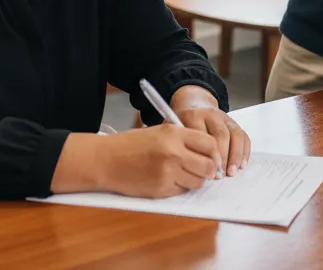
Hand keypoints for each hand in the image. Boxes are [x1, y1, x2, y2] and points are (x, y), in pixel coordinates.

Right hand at [70, 123, 221, 198]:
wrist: (107, 160)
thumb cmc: (132, 144)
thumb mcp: (160, 131)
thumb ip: (183, 139)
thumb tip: (208, 152)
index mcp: (174, 133)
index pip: (210, 144)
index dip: (215, 153)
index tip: (213, 157)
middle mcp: (174, 152)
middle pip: (209, 166)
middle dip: (210, 170)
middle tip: (205, 170)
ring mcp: (168, 172)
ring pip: (198, 182)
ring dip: (195, 180)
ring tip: (184, 174)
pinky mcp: (161, 190)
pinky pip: (182, 191)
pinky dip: (180, 187)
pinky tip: (169, 179)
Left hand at [171, 87, 250, 176]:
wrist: (193, 103)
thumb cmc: (182, 122)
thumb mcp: (174, 129)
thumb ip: (178, 144)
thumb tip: (185, 168)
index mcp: (193, 116)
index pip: (203, 136)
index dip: (206, 155)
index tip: (205, 171)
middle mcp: (211, 114)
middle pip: (221, 135)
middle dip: (222, 157)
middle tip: (219, 174)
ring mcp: (224, 117)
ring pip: (235, 135)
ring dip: (235, 156)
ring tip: (231, 172)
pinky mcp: (233, 122)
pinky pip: (243, 136)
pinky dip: (244, 151)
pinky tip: (241, 164)